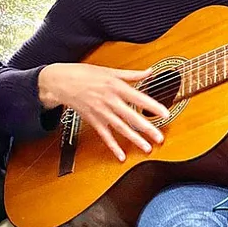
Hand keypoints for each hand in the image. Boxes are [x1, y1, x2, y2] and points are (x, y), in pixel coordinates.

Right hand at [38, 63, 169, 161]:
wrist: (61, 82)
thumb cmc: (85, 74)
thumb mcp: (110, 71)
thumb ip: (131, 74)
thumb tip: (150, 72)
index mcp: (116, 86)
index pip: (138, 98)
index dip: (152, 106)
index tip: (165, 114)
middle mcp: (110, 101)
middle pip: (131, 117)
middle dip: (147, 128)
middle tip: (160, 138)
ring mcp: (101, 113)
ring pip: (120, 128)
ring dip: (134, 139)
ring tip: (146, 148)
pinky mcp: (93, 120)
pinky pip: (105, 136)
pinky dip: (113, 146)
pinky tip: (121, 155)